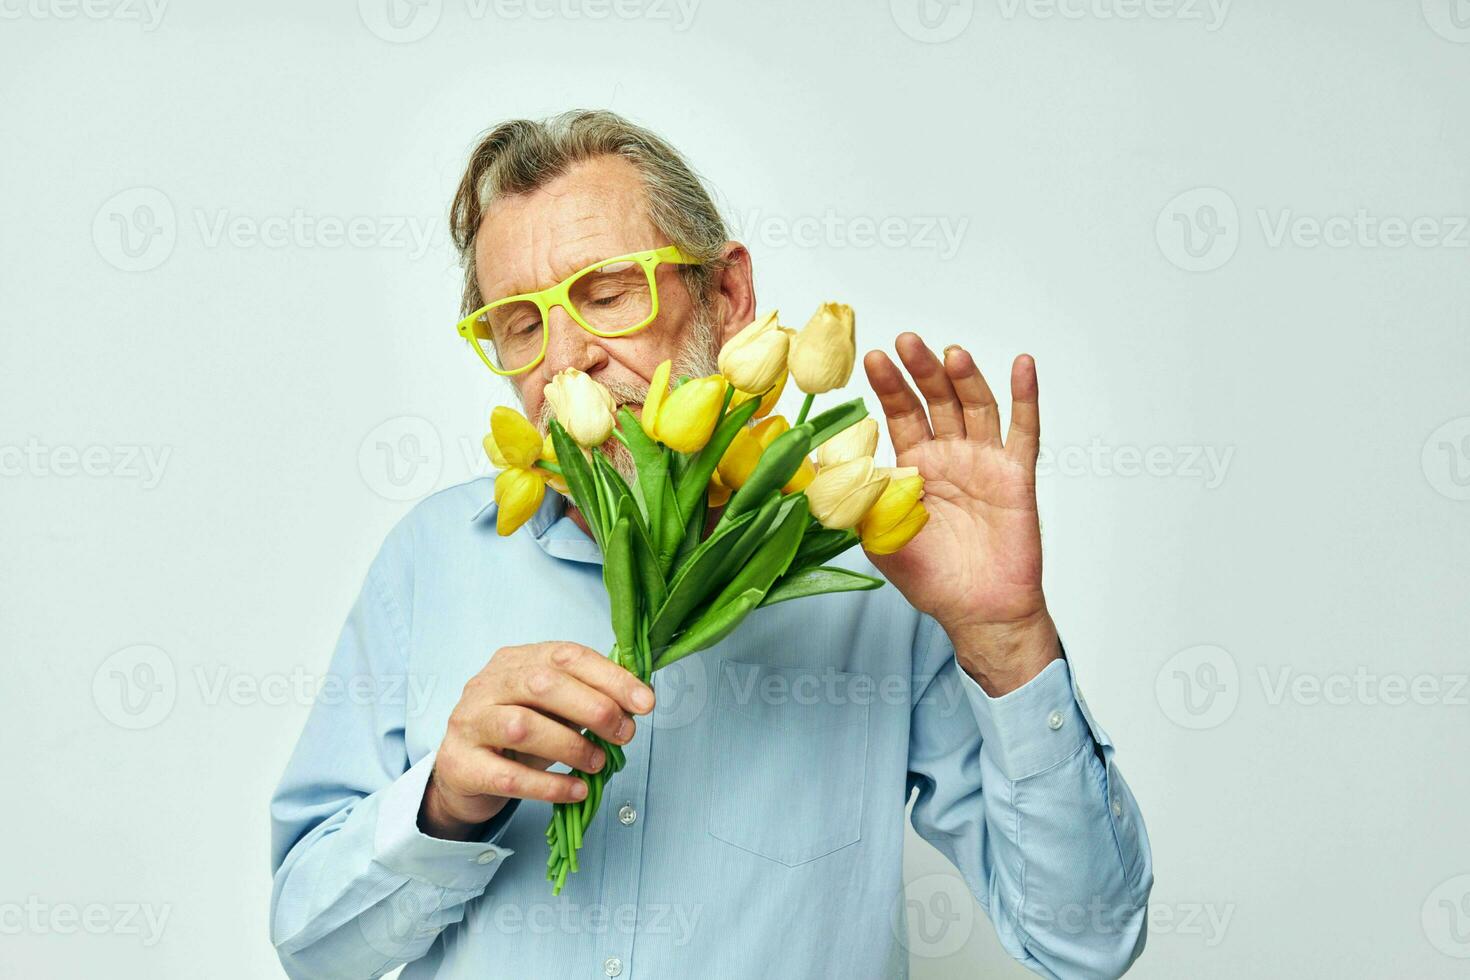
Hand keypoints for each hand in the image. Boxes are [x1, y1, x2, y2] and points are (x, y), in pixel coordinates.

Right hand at [420, 641, 654, 840]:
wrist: (463, 772)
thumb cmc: (515, 735)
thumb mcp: (550, 709)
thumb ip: (586, 699)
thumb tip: (638, 702)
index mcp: (515, 661)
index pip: (566, 656)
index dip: (610, 677)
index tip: (645, 702)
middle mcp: (488, 685)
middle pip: (542, 685)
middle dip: (593, 708)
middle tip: (623, 734)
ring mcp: (470, 723)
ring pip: (523, 726)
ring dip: (571, 745)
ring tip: (598, 762)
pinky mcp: (462, 765)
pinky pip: (509, 776)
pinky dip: (549, 785)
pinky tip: (576, 790)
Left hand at [862, 334, 1060, 695]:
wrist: (976, 611)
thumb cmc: (929, 578)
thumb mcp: (877, 535)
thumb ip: (852, 498)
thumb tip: (811, 469)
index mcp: (915, 464)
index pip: (900, 413)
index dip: (889, 385)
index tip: (873, 357)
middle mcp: (950, 455)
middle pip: (936, 399)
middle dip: (921, 370)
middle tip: (907, 341)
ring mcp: (985, 461)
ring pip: (976, 407)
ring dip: (965, 378)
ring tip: (949, 354)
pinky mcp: (1016, 476)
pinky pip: (1024, 430)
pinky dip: (1026, 397)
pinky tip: (1022, 366)